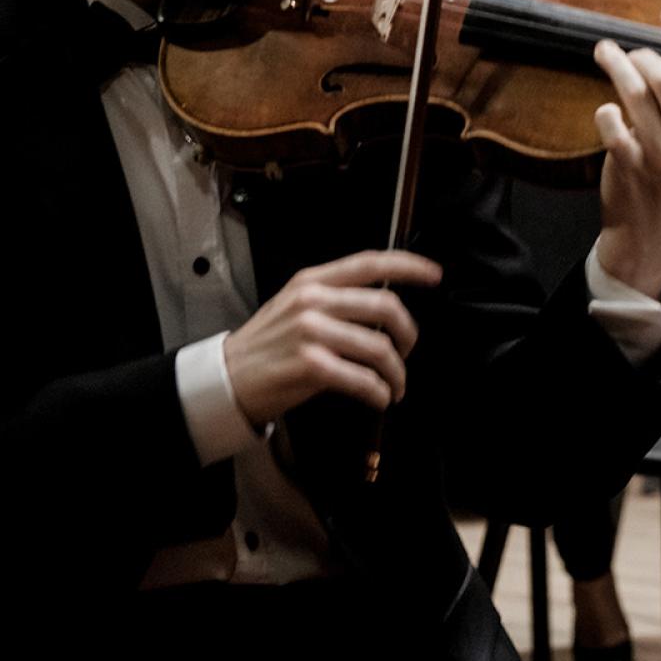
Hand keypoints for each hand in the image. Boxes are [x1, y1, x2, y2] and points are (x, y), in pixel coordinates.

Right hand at [222, 251, 441, 425]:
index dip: (408, 266)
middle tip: (408, 352)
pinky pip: (363, 378)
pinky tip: (379, 397)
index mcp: (312, 281)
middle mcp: (313, 301)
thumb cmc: (266, 346)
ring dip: (397, 372)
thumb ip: (334, 297)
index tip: (434, 275)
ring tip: (395, 385)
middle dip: (408, 333)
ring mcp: (311, 332)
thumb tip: (384, 305)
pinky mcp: (310, 365)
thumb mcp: (295, 305)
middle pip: (386, 306)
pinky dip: (379, 392)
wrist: (226, 379)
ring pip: (380, 346)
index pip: (370, 263)